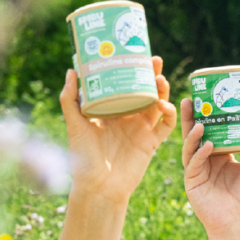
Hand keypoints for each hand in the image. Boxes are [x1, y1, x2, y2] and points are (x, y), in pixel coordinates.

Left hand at [58, 57, 176, 207]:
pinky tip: (164, 105)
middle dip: (152, 74)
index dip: (132, 70)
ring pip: (158, 104)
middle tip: (154, 60)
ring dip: (162, 91)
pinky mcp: (151, 143)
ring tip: (159, 79)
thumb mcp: (74, 124)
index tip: (134, 53)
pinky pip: (166, 126)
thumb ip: (70, 99)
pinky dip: (169, 114)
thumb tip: (72, 70)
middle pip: (145, 91)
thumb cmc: (82, 157)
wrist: (98, 186)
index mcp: (111, 111)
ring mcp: (141, 130)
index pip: (125, 85)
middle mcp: (128, 118)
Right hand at [180, 97, 239, 235]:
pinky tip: (207, 144)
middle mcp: (206, 159)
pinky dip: (199, 152)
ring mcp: (197, 169)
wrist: (238, 221)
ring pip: (190, 146)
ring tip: (199, 121)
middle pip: (196, 133)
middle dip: (191, 117)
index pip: (212, 130)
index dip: (209, 116)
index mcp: (220, 154)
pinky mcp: (192, 181)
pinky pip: (194, 163)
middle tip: (190, 99)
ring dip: (193, 133)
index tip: (208, 98)